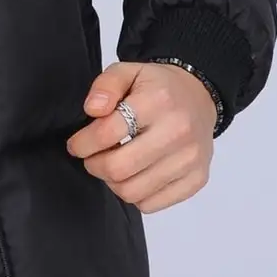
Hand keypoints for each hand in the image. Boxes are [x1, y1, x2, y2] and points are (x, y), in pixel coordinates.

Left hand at [65, 59, 217, 213]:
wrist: (200, 98)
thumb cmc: (158, 88)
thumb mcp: (128, 71)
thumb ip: (105, 85)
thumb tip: (92, 110)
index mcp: (158, 101)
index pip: (107, 133)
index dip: (82, 143)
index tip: (76, 145)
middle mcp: (178, 131)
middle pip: (118, 168)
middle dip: (94, 165)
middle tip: (92, 157)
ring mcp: (190, 159)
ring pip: (132, 192)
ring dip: (112, 182)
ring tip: (112, 165)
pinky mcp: (196, 179)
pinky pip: (152, 204)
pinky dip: (135, 195)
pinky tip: (135, 175)